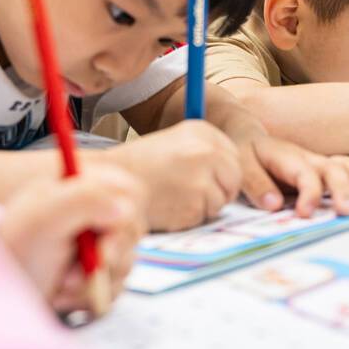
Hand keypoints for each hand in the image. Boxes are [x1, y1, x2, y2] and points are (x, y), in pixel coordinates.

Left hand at [0, 165, 146, 317]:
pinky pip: (115, 289)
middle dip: (106, 256)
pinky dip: (89, 296)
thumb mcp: (44, 216)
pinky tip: (63, 294)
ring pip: (126, 263)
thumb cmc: (13, 249)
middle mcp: (94, 214)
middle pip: (133, 231)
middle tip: (75, 266)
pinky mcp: (95, 277)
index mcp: (84, 187)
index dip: (123, 216)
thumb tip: (125, 209)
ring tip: (60, 281)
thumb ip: (86, 199)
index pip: (131, 192)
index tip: (100, 236)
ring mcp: (96, 247)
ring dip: (92, 280)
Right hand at [110, 120, 240, 229]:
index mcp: (203, 131)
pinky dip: (189, 217)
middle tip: (195, 193)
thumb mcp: (177, 142)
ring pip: (220, 201)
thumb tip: (235, 171)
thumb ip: (207, 152)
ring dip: (203, 205)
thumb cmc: (142, 164)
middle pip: (235, 179)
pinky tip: (170, 206)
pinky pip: (203, 216)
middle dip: (221, 190)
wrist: (112, 181)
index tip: (208, 178)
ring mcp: (201, 179)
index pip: (234, 157)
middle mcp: (207, 152)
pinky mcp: (194, 206)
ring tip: (175, 196)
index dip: (223, 172)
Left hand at [238, 134, 348, 217]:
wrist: (249, 137)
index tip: (305, 214)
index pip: (305, 174)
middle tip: (345, 212)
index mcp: (287, 156)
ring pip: (345, 167)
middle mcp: (308, 159)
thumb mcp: (241, 165)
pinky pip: (346, 171)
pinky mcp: (321, 172)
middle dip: (342, 189)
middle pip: (332, 169)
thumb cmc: (246, 152)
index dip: (309, 193)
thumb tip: (274, 205)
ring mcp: (317, 164)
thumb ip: (256, 184)